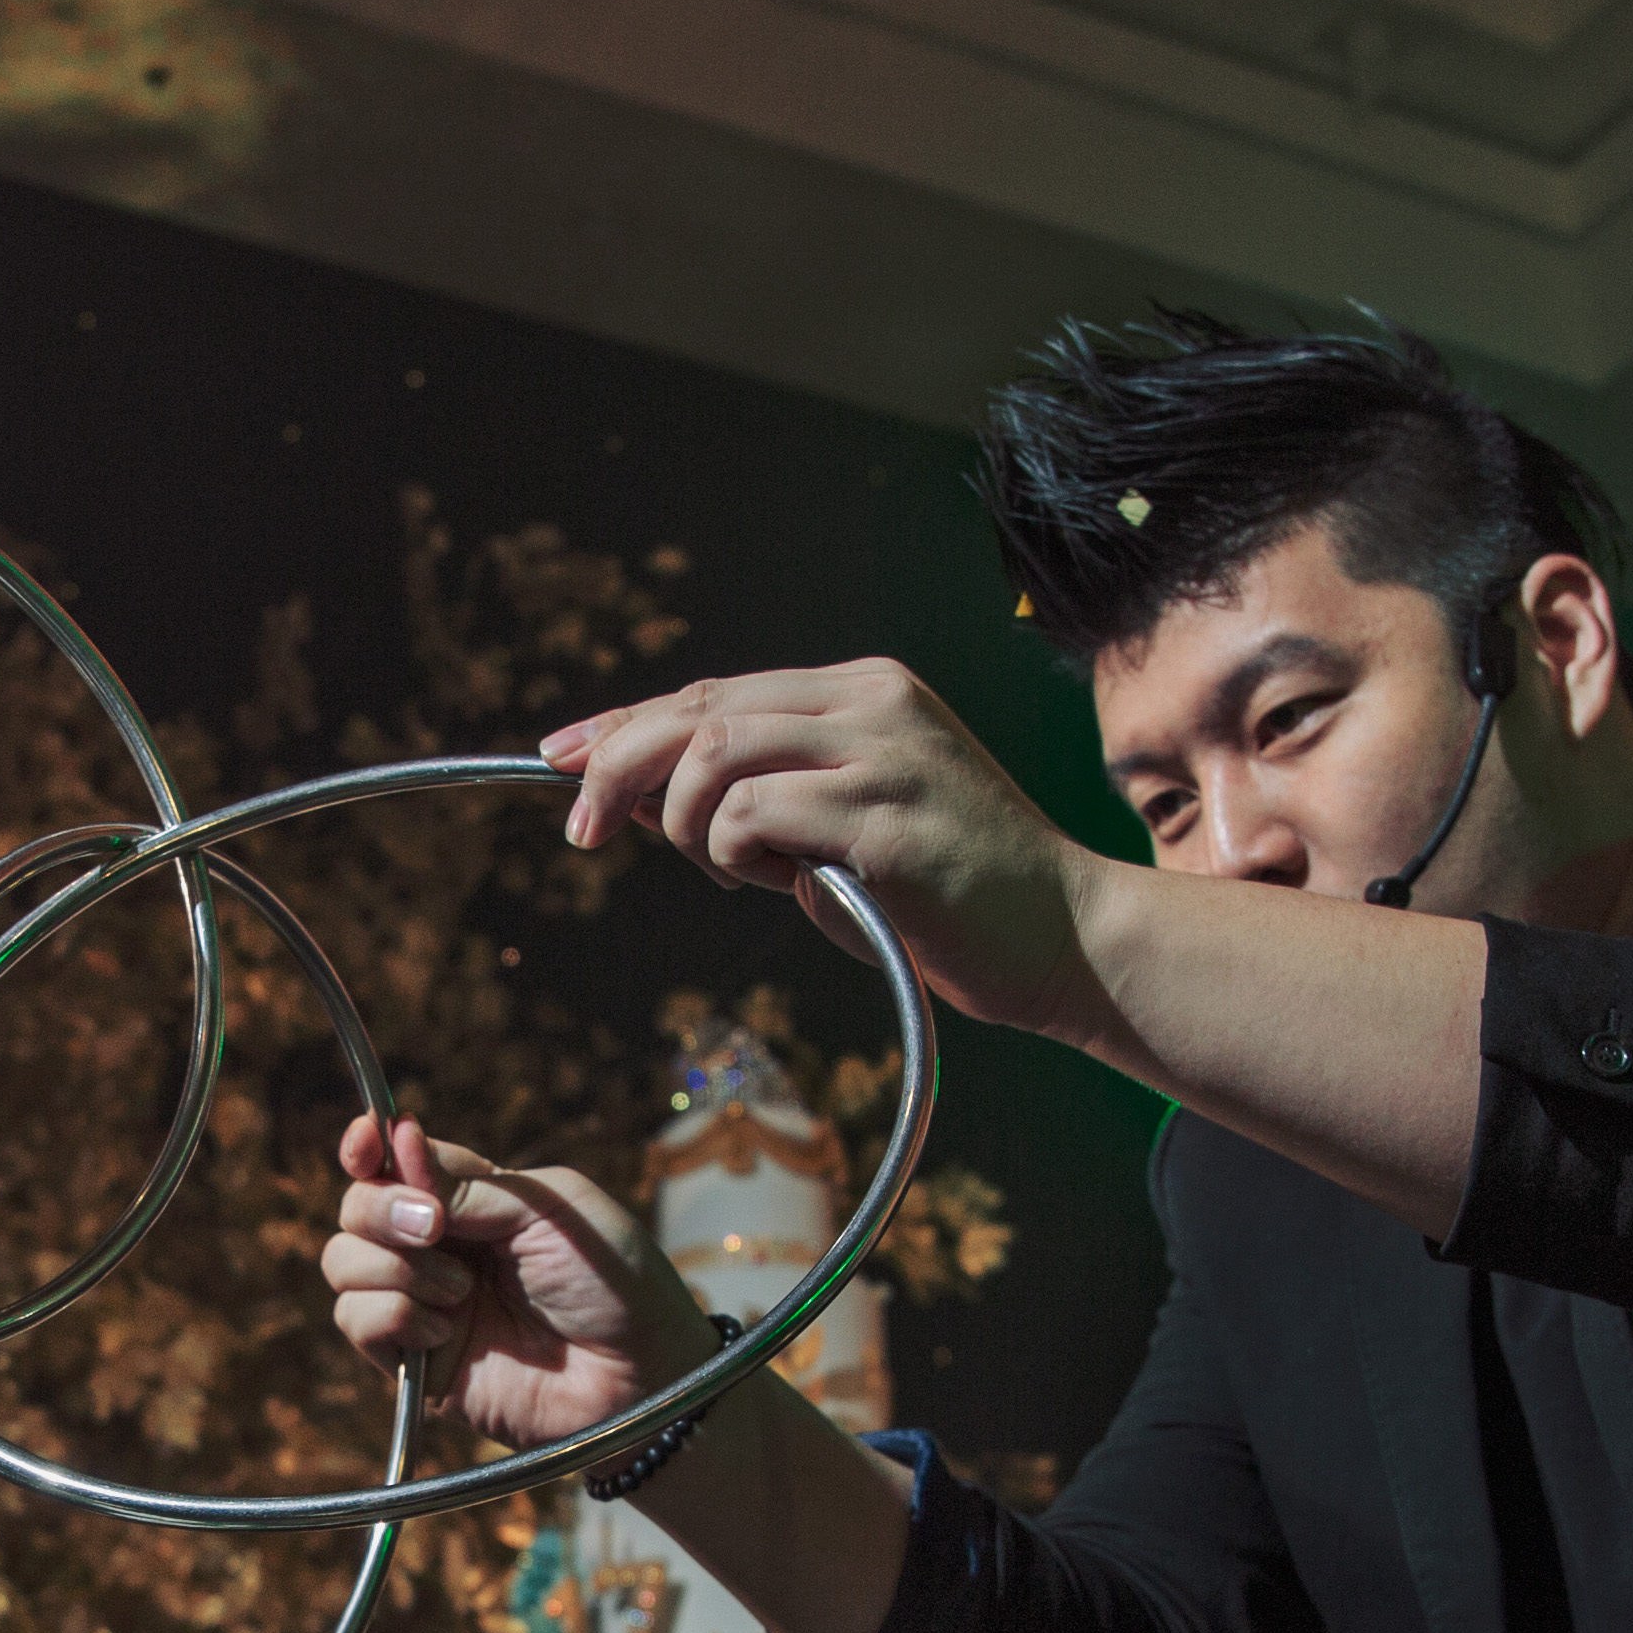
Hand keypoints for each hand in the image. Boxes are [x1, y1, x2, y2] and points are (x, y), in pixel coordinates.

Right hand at [319, 1112, 706, 1453]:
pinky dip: (392, 1315)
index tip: (368, 1142)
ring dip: (392, 1267)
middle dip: (382, 1208)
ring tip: (460, 1292)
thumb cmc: (614, 1284)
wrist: (637, 1376)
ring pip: (343, 1262)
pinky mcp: (413, 1362)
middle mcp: (439, 1248)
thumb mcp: (549, 1210)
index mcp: (474, 1200)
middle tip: (434, 1228)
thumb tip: (397, 1140)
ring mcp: (422, 1304)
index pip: (395, 1162)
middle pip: (357, 1208)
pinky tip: (445, 1330)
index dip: (368, 1146)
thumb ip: (469, 1184)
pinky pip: (355, 1320)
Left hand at [542, 663, 1103, 1037]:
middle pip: (700, 710)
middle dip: (618, 766)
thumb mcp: (839, 832)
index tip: (564, 759)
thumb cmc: (951, 901)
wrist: (1068, 940)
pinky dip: (733, 855)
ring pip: (716, 756)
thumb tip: (635, 798)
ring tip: (722, 872)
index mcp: (865, 692)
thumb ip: (756, 805)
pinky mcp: (885, 818)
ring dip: (686, 822)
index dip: (628, 724)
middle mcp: (873, 703)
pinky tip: (781, 885)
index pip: (716, 694)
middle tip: (581, 831)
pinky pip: (754, 817)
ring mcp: (884, 754)